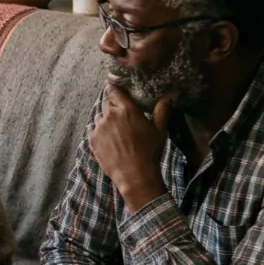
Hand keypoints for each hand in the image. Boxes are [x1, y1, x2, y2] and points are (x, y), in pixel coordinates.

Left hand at [89, 84, 170, 211]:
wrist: (134, 175)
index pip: (114, 90)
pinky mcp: (92, 139)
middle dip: (114, 107)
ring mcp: (98, 127)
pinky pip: (94, 130)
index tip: (118, 92)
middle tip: (124, 118)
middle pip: (107, 103)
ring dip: (107, 121)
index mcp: (127, 109)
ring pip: (100, 117)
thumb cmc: (149, 151)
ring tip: (118, 133)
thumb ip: (162, 109)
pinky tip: (111, 142)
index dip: (115, 90)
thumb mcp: (160, 129)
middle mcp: (110, 115)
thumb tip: (171, 94)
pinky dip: (100, 133)